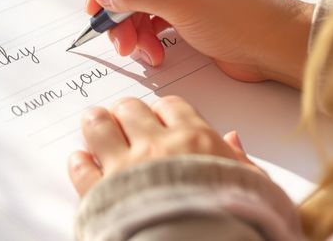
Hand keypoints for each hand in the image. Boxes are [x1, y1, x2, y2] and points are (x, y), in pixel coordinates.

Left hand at [68, 96, 259, 196]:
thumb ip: (240, 161)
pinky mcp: (101, 194)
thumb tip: (232, 138)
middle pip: (130, 109)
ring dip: (96, 124)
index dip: (162, 111)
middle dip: (126, 113)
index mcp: (195, 141)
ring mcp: (125, 169)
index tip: (159, 119)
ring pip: (98, 125)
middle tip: (124, 121)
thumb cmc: (234, 226)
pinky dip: (79, 162)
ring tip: (96, 127)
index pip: (170, 106)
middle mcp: (156, 147)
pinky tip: (82, 161)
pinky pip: (80, 167)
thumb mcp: (254, 191)